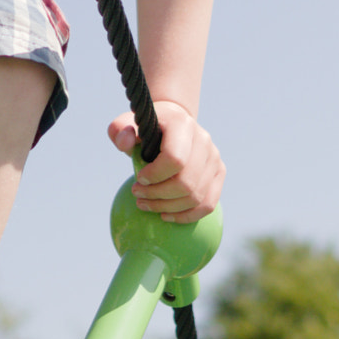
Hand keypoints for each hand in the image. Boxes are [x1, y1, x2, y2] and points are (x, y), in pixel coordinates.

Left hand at [107, 99, 224, 222]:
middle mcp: (204, 140)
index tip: (139, 178)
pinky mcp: (219, 172)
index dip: (155, 175)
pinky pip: (208, 203)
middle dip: (158, 195)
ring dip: (168, 207)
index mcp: (182, 125)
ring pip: (196, 196)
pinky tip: (166, 215)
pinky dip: (186, 216)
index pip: (175, 159)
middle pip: (186, 183)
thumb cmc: (147, 127)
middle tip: (138, 196)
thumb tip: (125, 141)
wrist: (173, 122)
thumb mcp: (127, 124)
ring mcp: (214, 157)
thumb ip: (119, 130)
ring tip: (147, 205)